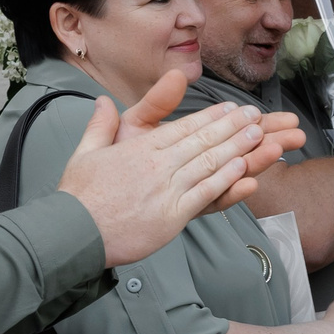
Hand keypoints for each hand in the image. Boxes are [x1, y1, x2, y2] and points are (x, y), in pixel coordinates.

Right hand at [58, 73, 305, 266]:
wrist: (72, 233)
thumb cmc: (78, 196)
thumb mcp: (85, 152)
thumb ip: (100, 125)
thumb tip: (102, 100)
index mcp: (140, 148)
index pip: (183, 127)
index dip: (212, 117)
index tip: (232, 109)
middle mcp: (157, 165)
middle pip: (203, 141)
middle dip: (233, 127)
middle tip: (257, 116)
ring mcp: (167, 189)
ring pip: (209, 163)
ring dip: (237, 148)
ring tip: (261, 136)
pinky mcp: (172, 216)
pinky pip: (205, 194)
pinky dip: (226, 180)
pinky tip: (244, 170)